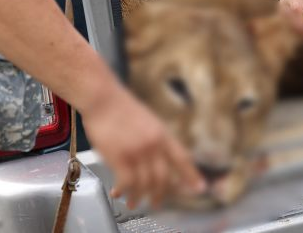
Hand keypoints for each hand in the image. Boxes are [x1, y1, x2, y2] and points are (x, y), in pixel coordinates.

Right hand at [80, 86, 205, 208]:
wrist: (102, 98)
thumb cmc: (120, 108)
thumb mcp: (148, 121)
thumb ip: (156, 139)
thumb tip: (159, 158)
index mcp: (163, 134)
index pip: (183, 158)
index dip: (191, 175)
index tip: (200, 188)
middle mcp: (154, 144)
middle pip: (164, 177)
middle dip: (160, 194)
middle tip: (156, 203)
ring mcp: (138, 151)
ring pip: (145, 183)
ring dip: (139, 197)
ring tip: (134, 203)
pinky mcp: (120, 157)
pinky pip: (127, 182)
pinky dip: (124, 191)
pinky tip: (118, 194)